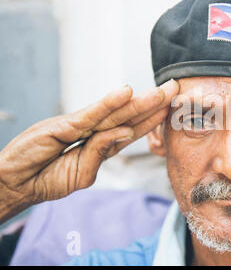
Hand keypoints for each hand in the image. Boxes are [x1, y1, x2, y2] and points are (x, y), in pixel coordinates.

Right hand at [0, 80, 178, 223]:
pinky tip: (125, 93)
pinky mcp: (61, 126)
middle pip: (127, 115)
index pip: (130, 129)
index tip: (171, 108)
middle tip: (175, 87)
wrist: (14, 182)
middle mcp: (91, 131)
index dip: (151, 119)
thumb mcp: (81, 173)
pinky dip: (107, 104)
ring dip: (138, 101)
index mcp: (98, 145)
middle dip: (153, 103)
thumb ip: (101, 154)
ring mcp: (77, 126)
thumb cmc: (46, 178)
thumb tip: (124, 134)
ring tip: (161, 90)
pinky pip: (89, 116)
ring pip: (113, 112)